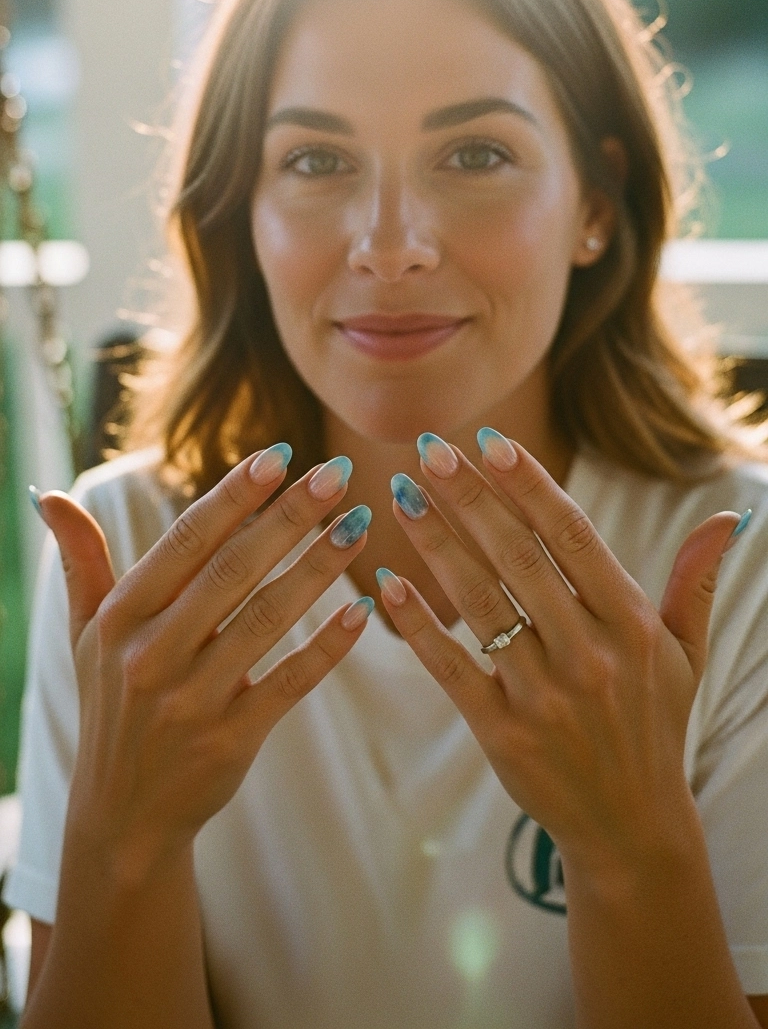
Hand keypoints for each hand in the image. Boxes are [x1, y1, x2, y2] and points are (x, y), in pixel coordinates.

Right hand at [36, 447, 372, 879]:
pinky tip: (362, 610)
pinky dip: (327, 646)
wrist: (121, 817)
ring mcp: (190, 701)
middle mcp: (151, 655)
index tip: (280, 455)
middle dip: (288, 517)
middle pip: (232, 571)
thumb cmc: (112, 704)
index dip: (234, 496)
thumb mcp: (85, 634)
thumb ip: (81, 561)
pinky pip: (289, 683)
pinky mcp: (229, 740)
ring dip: (318, 569)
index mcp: (121, 618)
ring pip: (266, 619)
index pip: (185, 542)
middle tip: (337, 472)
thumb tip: (51, 496)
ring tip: (357, 525)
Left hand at [379, 430, 743, 872]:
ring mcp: (545, 696)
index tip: (489, 442)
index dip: (529, 486)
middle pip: (518, 559)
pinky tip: (389, 585)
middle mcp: (589, 655)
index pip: (574, 537)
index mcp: (631, 625)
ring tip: (400, 496)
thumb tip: (726, 514)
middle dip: (470, 499)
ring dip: (436, 546)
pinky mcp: (504, 734)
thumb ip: (696, 579)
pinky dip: (419, 626)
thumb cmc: (653, 723)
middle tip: (428, 450)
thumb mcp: (686, 652)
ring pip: (481, 604)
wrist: (631, 826)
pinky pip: (453, 669)